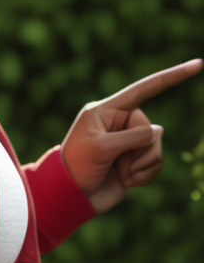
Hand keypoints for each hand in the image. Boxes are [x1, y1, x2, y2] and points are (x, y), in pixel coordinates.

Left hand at [61, 59, 201, 213]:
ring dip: (141, 165)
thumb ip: (134, 137)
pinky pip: (156, 162)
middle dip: (138, 150)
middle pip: (150, 128)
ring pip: (157, 146)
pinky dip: (144, 175)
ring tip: (120, 174)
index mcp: (106, 110)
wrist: (72, 198)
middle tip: (115, 164)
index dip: (171, 77)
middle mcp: (119, 122)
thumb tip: (157, 134)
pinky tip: (127, 181)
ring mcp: (128, 141)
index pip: (144, 89)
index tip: (198, 64)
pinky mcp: (135, 159)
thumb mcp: (103, 148)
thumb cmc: (79, 168)